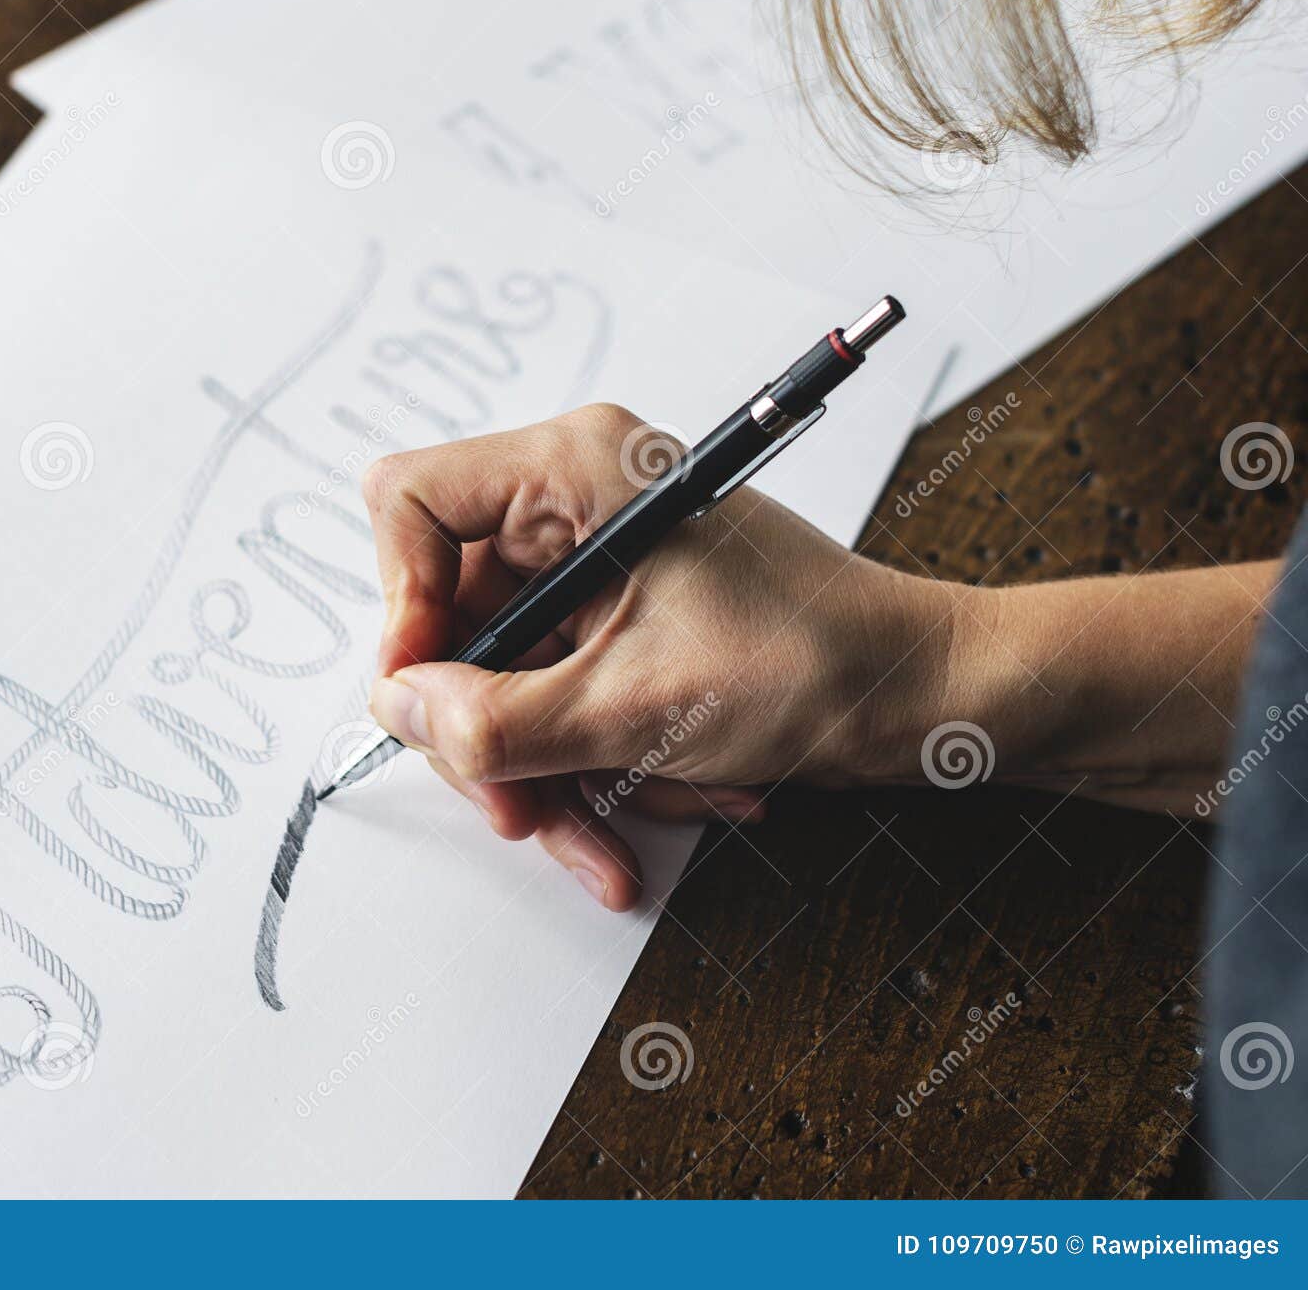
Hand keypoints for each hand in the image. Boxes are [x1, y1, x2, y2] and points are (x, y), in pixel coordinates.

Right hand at [361, 402, 959, 909]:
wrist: (921, 699)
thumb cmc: (814, 662)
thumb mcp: (633, 708)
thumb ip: (496, 719)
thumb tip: (397, 711)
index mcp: (575, 472)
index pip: (412, 503)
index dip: (399, 604)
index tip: (423, 697)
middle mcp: (576, 507)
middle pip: (454, 618)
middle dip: (488, 731)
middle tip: (519, 812)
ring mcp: (599, 568)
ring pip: (507, 677)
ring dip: (548, 772)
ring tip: (607, 844)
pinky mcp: (621, 623)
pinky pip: (559, 697)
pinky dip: (594, 765)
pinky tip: (664, 805)